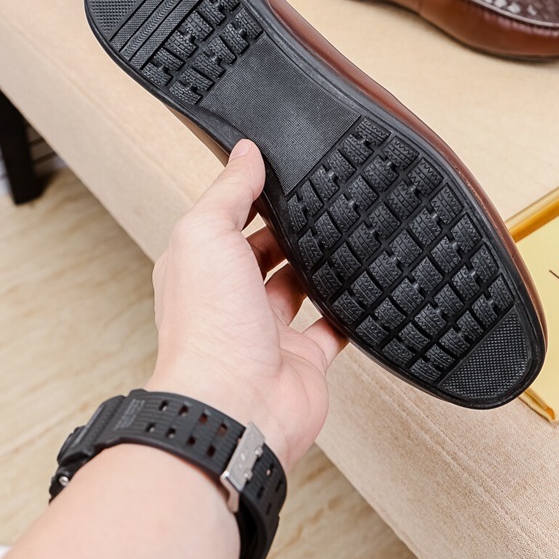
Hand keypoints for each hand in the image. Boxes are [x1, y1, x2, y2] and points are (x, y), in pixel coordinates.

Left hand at [145, 139, 347, 469]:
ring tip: (337, 235)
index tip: (276, 173)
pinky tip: (358, 288)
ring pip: (295, 289)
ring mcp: (267, 332)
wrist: (236, 406)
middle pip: (260, 255)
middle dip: (284, 232)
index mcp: (200, 268)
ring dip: (313, 267)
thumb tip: (245, 152)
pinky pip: (330, 329)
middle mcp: (230, 301)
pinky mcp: (302, 359)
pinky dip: (344, 311)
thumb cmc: (208, 328)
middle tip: (313, 203)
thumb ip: (229, 191)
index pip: (224, 221)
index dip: (248, 197)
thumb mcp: (207, 233)